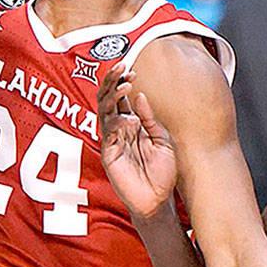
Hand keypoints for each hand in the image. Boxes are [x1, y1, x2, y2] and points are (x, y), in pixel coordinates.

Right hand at [97, 63, 178, 219]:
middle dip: (112, 82)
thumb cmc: (161, 172)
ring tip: (125, 86)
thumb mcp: (162, 140)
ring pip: (105, 111)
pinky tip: (130, 120)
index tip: (131, 70)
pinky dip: (118, 124)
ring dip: (113, 97)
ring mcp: (112, 140)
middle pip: (108, 99)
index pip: (121, 97)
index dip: (123, 82)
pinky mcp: (109, 153)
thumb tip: (140, 95)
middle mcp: (118, 128)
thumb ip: (150, 119)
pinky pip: (109, 134)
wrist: (158, 200)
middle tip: (121, 67)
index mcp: (131, 123)